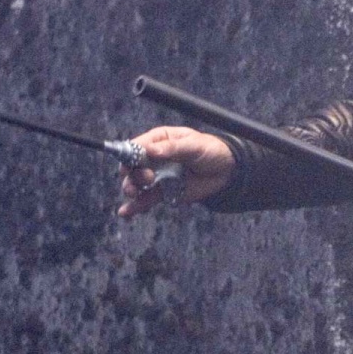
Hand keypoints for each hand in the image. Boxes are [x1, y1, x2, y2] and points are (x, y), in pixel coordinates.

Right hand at [116, 126, 234, 216]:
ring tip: (134, 193)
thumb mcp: (194, 145)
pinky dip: (134, 207)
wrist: (226, 171)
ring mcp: (157, 176)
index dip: (130, 155)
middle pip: (132, 166)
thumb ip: (173, 148)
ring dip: (131, 189)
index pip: (137, 146)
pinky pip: (145, 200)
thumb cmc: (210, 150)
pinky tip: (125, 213)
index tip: (129, 164)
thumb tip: (152, 150)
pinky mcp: (163, 192)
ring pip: (136, 184)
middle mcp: (153, 158)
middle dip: (133, 174)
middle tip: (147, 179)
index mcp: (159, 140)